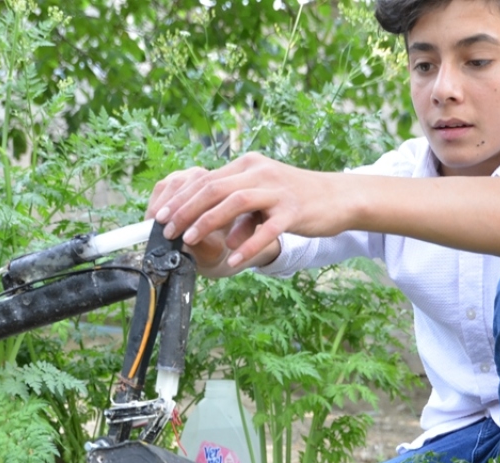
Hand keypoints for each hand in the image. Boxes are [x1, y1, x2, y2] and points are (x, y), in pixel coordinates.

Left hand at [147, 153, 344, 270]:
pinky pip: (266, 229)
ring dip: (207, 222)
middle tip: (166, 230)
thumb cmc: (297, 200)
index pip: (206, 179)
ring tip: (188, 240)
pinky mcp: (294, 211)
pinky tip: (233, 259)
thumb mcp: (264, 199)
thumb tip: (225, 237)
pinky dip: (247, 244)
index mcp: (248, 165)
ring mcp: (278, 190)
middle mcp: (260, 172)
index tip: (160, 215)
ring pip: (235, 202)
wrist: (339, 197)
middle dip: (185, 210)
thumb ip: (241, 213)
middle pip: (214, 187)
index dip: (180, 198)